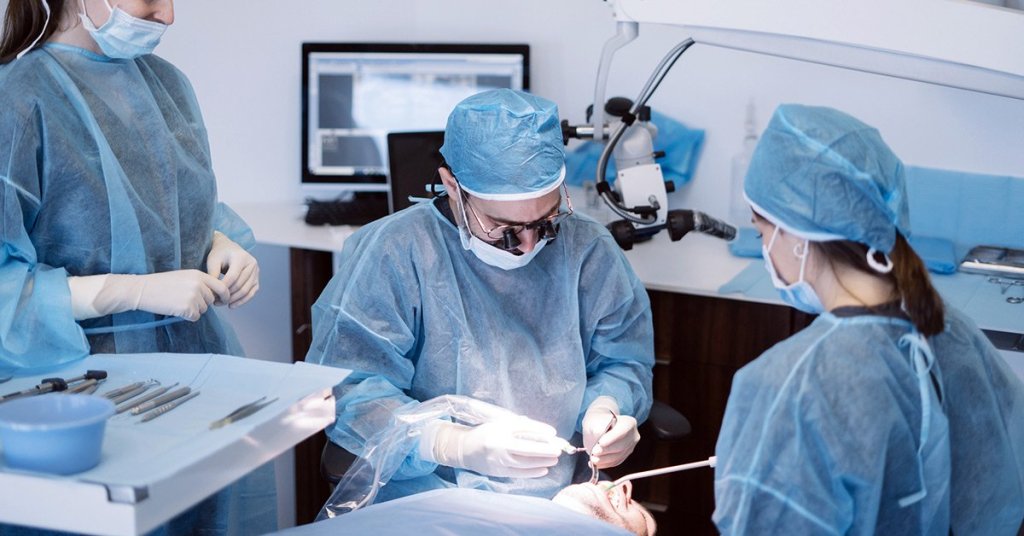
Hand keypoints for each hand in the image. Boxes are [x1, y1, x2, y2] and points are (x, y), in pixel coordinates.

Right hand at [92, 270, 229, 321]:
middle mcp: (199, 284)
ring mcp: (193, 296)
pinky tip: (175, 309)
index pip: (221, 286)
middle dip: (202, 303)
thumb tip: (214, 295)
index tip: (223, 301)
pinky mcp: (187, 308)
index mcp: (199, 275)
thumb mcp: (184, 277)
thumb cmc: (162, 283)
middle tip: (185, 300)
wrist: (143, 290)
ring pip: (203, 309)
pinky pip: (195, 317)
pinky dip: (187, 316)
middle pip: (211, 300)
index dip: (224, 295)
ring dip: (193, 310)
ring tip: (177, 302)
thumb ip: (200, 283)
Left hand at [206, 231, 258, 307]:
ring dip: (233, 300)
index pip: (232, 277)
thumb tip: (214, 292)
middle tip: (215, 301)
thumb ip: (213, 275)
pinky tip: (231, 305)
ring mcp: (256, 272)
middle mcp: (252, 264)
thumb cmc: (219, 254)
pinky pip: (251, 293)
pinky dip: (242, 301)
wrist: (228, 249)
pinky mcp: (256, 279)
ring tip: (221, 303)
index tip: (212, 294)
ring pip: (246, 290)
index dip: (222, 287)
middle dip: (227, 295)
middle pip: (240, 285)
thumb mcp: (213, 261)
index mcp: (241, 257)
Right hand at [419, 416, 562, 477]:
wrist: (465, 449)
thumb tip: (545, 431)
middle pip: (525, 448)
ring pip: (524, 462)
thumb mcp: (501, 424)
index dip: (539, 430)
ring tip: (554, 458)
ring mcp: (498, 461)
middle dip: (544, 449)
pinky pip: (519, 473)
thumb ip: (521, 426)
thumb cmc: (487, 433)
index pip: (522, 429)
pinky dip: (532, 472)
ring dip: (541, 461)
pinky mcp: (498, 472)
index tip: (553, 433)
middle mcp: (498, 445)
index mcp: (499, 430)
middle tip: (558, 449)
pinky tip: (544, 469)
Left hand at [582, 396, 639, 468]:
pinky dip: (604, 464)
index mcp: (629, 423)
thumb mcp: (595, 419)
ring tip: (593, 459)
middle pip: (621, 446)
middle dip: (607, 450)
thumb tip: (597, 433)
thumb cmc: (598, 421)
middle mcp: (633, 436)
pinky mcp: (624, 457)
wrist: (601, 426)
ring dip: (604, 459)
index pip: (623, 431)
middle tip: (594, 452)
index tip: (600, 442)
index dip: (612, 438)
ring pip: (618, 456)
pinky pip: (615, 462)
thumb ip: (596, 426)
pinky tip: (595, 463)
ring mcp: (630, 448)